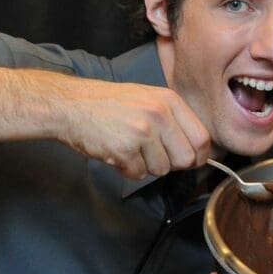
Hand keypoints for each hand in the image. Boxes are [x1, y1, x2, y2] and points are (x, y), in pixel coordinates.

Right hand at [56, 76, 209, 178]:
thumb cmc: (109, 105)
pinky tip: (116, 152)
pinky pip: (139, 174)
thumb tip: (195, 152)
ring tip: (129, 148)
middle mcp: (159, 114)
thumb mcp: (148, 99)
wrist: (70, 105)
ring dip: (145, 166)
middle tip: (151, 155)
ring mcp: (142, 131)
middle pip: (186, 159)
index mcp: (169, 101)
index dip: (197, 156)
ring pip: (162, 169)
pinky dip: (127, 169)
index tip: (189, 161)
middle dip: (171, 164)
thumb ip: (173, 121)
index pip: (202, 138)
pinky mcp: (125, 148)